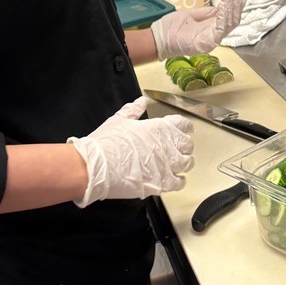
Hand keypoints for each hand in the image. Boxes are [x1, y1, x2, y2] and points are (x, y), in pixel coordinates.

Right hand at [68, 97, 193, 207]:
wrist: (98, 166)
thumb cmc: (108, 141)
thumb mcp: (119, 120)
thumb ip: (133, 110)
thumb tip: (142, 101)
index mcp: (159, 127)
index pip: (182, 124)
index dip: (185, 127)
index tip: (186, 129)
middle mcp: (167, 146)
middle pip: (187, 145)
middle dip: (184, 145)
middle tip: (179, 147)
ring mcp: (167, 166)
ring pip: (187, 163)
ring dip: (184, 162)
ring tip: (178, 163)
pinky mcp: (162, 183)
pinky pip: (179, 182)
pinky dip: (180, 180)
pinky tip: (175, 179)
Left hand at [150, 0, 245, 59]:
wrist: (159, 37)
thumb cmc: (171, 28)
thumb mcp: (191, 15)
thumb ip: (207, 13)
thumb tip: (220, 6)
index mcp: (210, 30)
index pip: (228, 17)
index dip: (234, 5)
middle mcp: (213, 36)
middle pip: (232, 21)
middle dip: (235, 5)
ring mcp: (211, 41)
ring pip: (229, 25)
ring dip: (232, 9)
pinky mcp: (206, 43)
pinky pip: (220, 30)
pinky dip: (224, 17)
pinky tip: (223, 6)